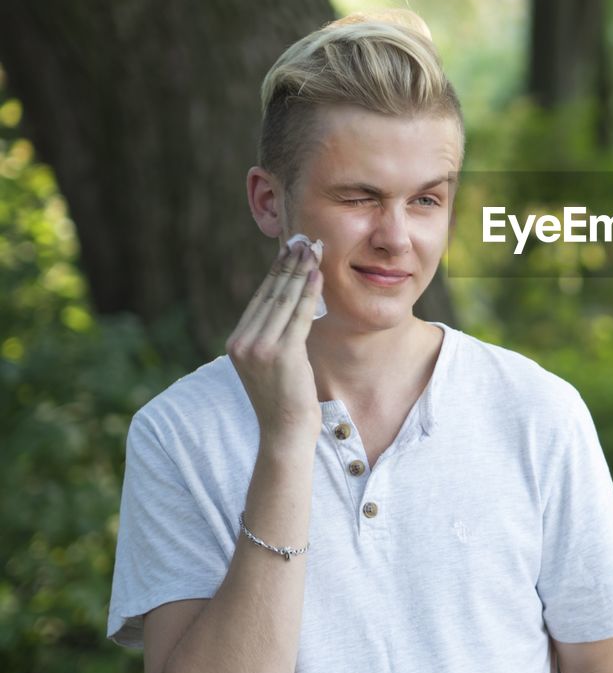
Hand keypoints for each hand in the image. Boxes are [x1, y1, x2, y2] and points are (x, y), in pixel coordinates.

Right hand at [226, 241, 324, 445]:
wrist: (285, 431)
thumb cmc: (284, 399)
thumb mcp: (271, 363)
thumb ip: (272, 336)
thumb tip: (287, 305)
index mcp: (236, 343)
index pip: (259, 299)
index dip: (276, 272)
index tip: (289, 251)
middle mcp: (242, 343)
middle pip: (270, 295)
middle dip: (288, 265)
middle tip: (304, 241)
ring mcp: (259, 348)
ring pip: (283, 300)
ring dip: (300, 272)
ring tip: (312, 250)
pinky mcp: (280, 353)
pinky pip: (299, 316)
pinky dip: (309, 293)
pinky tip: (317, 275)